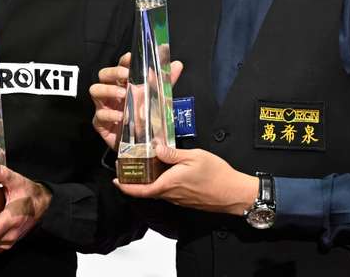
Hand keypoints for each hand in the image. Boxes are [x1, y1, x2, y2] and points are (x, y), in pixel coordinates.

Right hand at [90, 53, 182, 148]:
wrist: (140, 145)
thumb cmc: (145, 119)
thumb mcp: (158, 98)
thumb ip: (166, 82)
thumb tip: (177, 65)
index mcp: (123, 84)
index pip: (120, 66)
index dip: (124, 60)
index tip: (131, 58)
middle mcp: (111, 92)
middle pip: (103, 74)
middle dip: (113, 72)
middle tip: (126, 76)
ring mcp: (104, 106)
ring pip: (95, 90)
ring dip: (108, 90)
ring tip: (123, 94)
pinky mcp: (100, 123)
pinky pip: (99, 115)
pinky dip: (109, 114)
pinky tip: (120, 116)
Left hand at [115, 145, 257, 215]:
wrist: (234, 193)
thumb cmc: (215, 175)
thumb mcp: (193, 157)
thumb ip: (172, 154)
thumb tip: (155, 148)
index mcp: (168, 184)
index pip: (140, 190)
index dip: (125, 186)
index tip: (115, 180)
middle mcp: (171, 195)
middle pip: (147, 191)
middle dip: (135, 182)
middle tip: (128, 169)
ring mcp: (179, 199)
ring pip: (158, 191)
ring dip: (148, 182)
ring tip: (145, 167)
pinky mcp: (187, 200)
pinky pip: (169, 192)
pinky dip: (161, 183)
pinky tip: (166, 172)